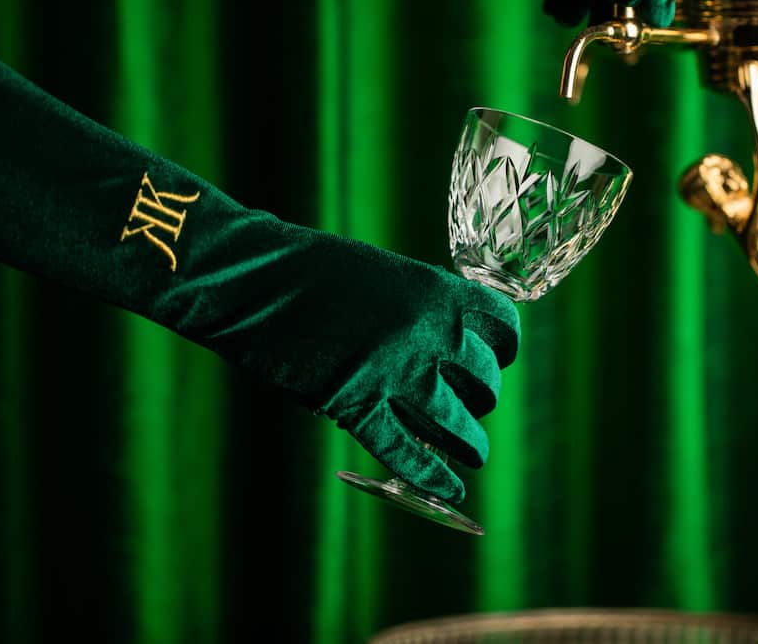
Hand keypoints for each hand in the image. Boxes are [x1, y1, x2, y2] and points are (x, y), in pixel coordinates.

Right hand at [189, 221, 520, 502]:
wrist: (253, 279)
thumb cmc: (315, 269)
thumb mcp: (387, 275)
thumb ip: (423, 309)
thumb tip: (453, 349)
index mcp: (439, 293)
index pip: (503, 330)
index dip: (504, 349)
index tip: (498, 359)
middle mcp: (428, 334)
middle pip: (484, 383)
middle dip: (481, 398)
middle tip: (470, 404)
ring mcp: (394, 374)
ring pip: (457, 426)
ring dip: (470, 443)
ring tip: (471, 452)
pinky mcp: (355, 407)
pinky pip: (407, 455)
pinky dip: (432, 477)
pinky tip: (451, 488)